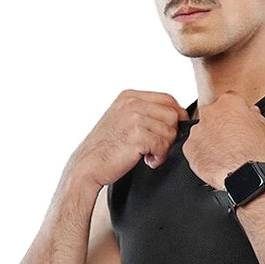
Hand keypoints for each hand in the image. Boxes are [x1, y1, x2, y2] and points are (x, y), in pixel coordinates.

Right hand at [72, 89, 189, 187]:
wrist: (87, 166)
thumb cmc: (106, 147)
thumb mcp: (123, 119)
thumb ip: (144, 112)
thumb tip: (175, 115)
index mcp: (129, 97)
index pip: (168, 99)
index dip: (177, 116)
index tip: (173, 131)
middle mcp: (131, 103)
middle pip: (173, 115)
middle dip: (171, 134)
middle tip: (157, 148)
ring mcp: (133, 118)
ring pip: (170, 131)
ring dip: (164, 148)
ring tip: (149, 155)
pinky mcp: (136, 135)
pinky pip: (163, 145)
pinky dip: (159, 157)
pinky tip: (147, 161)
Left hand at [182, 92, 264, 189]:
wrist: (244, 175)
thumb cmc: (256, 152)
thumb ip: (257, 116)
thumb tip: (253, 113)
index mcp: (229, 102)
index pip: (229, 101)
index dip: (234, 114)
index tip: (237, 123)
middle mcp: (209, 112)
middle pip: (212, 115)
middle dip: (219, 125)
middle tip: (230, 140)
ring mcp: (197, 130)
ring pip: (201, 132)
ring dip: (209, 140)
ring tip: (223, 153)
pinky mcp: (189, 147)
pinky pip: (194, 148)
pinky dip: (201, 154)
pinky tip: (214, 161)